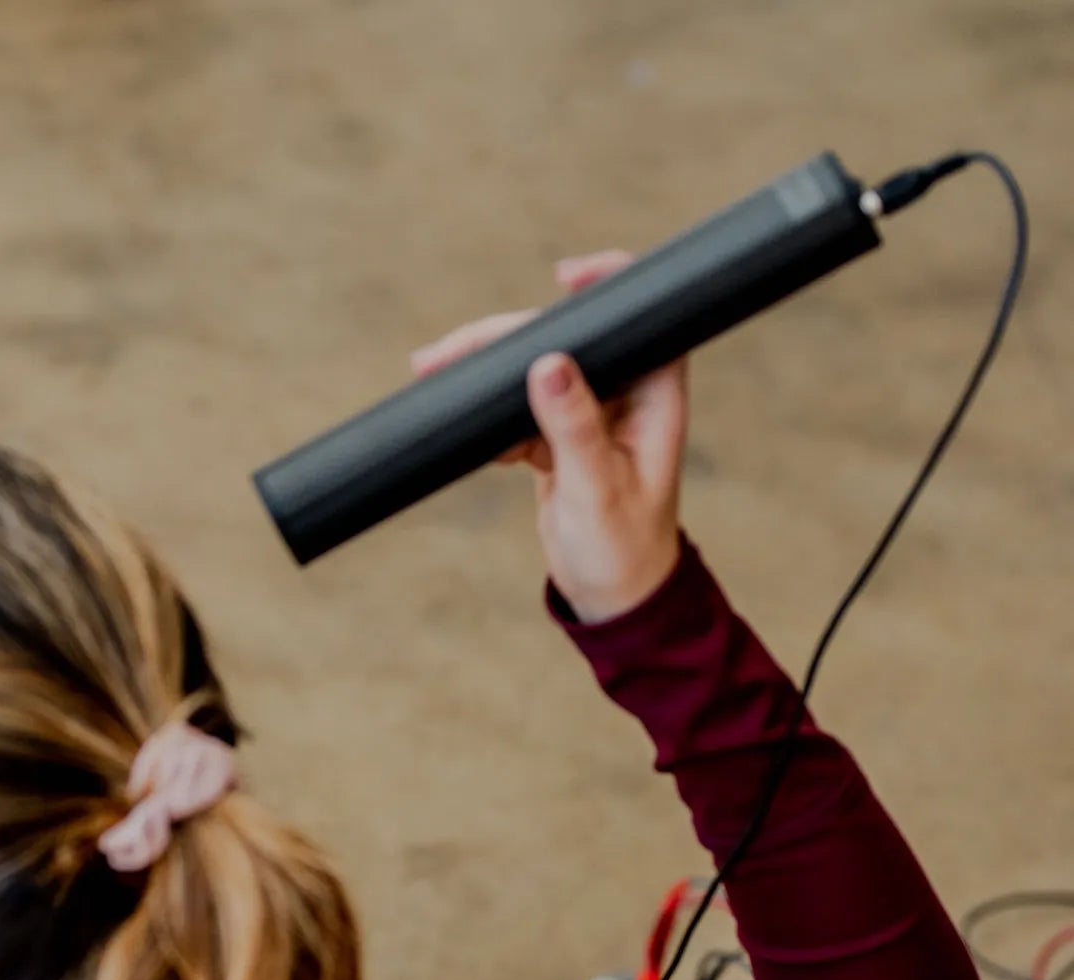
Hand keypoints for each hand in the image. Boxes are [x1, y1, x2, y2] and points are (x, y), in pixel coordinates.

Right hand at [410, 250, 686, 622]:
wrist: (609, 596)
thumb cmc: (622, 547)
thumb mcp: (595, 489)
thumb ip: (574, 427)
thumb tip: (550, 363)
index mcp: (655, 396)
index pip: (640, 318)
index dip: (607, 286)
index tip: (564, 276)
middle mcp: (625, 396)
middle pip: (566, 340)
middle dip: (505, 338)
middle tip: (448, 350)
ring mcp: (589, 416)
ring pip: (533, 372)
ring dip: (484, 374)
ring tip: (433, 372)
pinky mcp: (557, 438)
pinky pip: (517, 410)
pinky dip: (488, 418)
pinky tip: (471, 439)